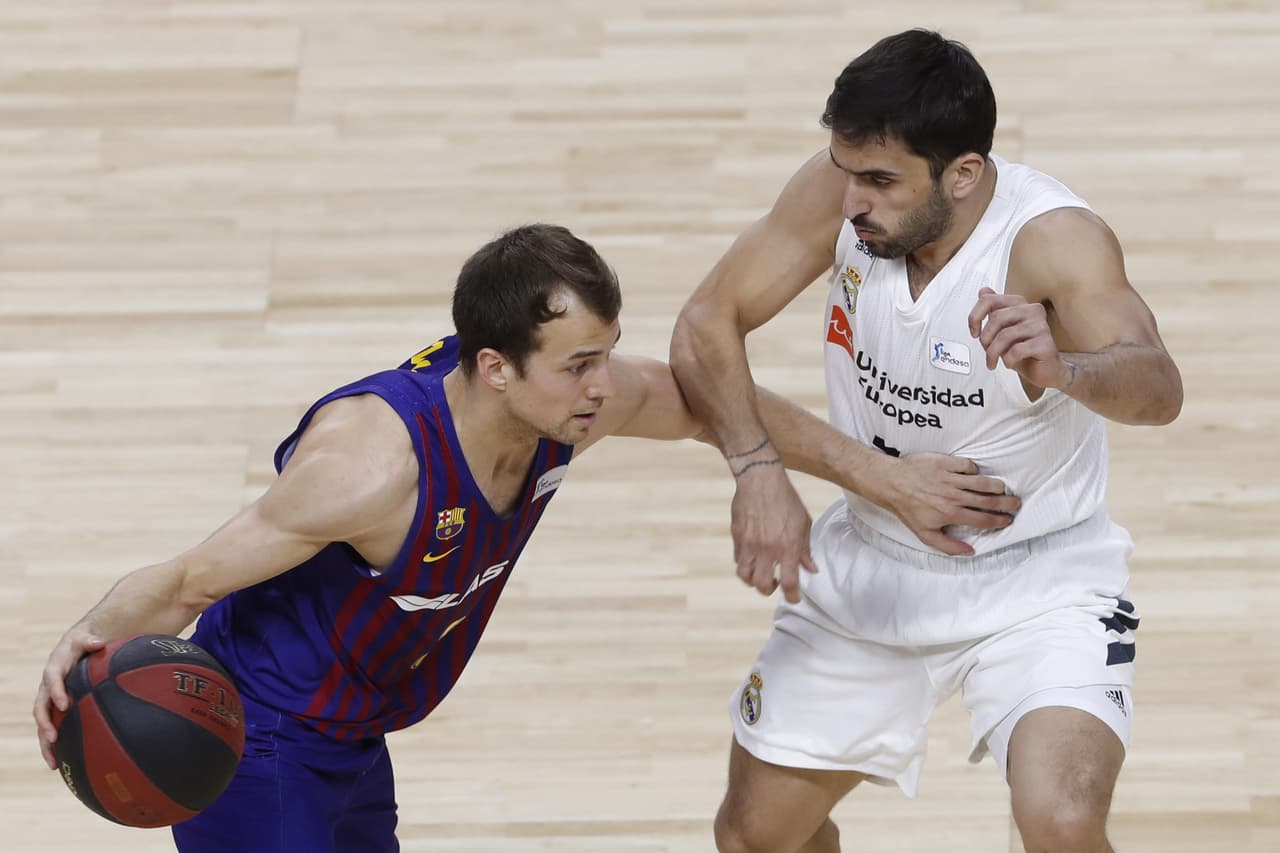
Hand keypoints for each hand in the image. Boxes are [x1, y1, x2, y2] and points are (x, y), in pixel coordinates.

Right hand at [34, 626, 103, 769]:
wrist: (75, 646)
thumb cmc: (83, 642)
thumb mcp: (85, 637)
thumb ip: (90, 641)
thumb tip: (99, 642)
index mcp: (55, 667)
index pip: (51, 679)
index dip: (56, 692)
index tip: (64, 705)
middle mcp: (48, 686)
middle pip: (40, 707)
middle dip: (45, 724)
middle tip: (54, 738)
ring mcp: (50, 699)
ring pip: (43, 724)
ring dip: (46, 743)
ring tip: (53, 763)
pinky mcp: (55, 709)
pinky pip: (52, 728)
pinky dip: (55, 745)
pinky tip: (63, 763)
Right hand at [729, 463, 817, 602]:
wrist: (760, 480)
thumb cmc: (785, 500)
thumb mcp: (803, 523)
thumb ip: (805, 549)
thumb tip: (811, 569)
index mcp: (787, 547)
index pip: (790, 582)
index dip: (792, 596)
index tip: (794, 598)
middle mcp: (767, 549)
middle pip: (763, 585)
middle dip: (769, 590)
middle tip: (775, 584)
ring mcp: (749, 544)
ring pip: (745, 576)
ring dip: (753, 581)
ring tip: (760, 574)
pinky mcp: (737, 537)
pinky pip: (738, 559)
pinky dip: (745, 563)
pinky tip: (753, 556)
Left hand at [870, 452, 1020, 555]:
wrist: (891, 483)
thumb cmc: (907, 509)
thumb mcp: (925, 534)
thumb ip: (948, 546)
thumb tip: (969, 552)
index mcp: (951, 514)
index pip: (984, 519)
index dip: (1000, 521)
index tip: (1008, 520)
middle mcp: (954, 496)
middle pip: (989, 500)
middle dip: (1007, 503)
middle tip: (1016, 503)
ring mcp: (950, 478)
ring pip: (982, 482)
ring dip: (996, 486)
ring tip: (1002, 489)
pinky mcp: (945, 462)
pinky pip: (968, 465)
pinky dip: (974, 470)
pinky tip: (974, 474)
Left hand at [968, 287, 1071, 389]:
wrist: (1045, 369)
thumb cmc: (1024, 350)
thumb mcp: (1003, 329)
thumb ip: (994, 310)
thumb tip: (983, 291)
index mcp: (1020, 304)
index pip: (989, 299)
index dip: (975, 316)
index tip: (974, 332)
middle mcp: (1032, 310)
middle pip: (996, 317)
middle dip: (985, 338)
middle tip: (986, 350)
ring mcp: (1040, 325)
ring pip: (1005, 335)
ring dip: (993, 353)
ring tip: (994, 360)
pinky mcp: (1045, 343)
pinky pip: (1017, 350)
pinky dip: (1008, 360)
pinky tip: (1010, 362)